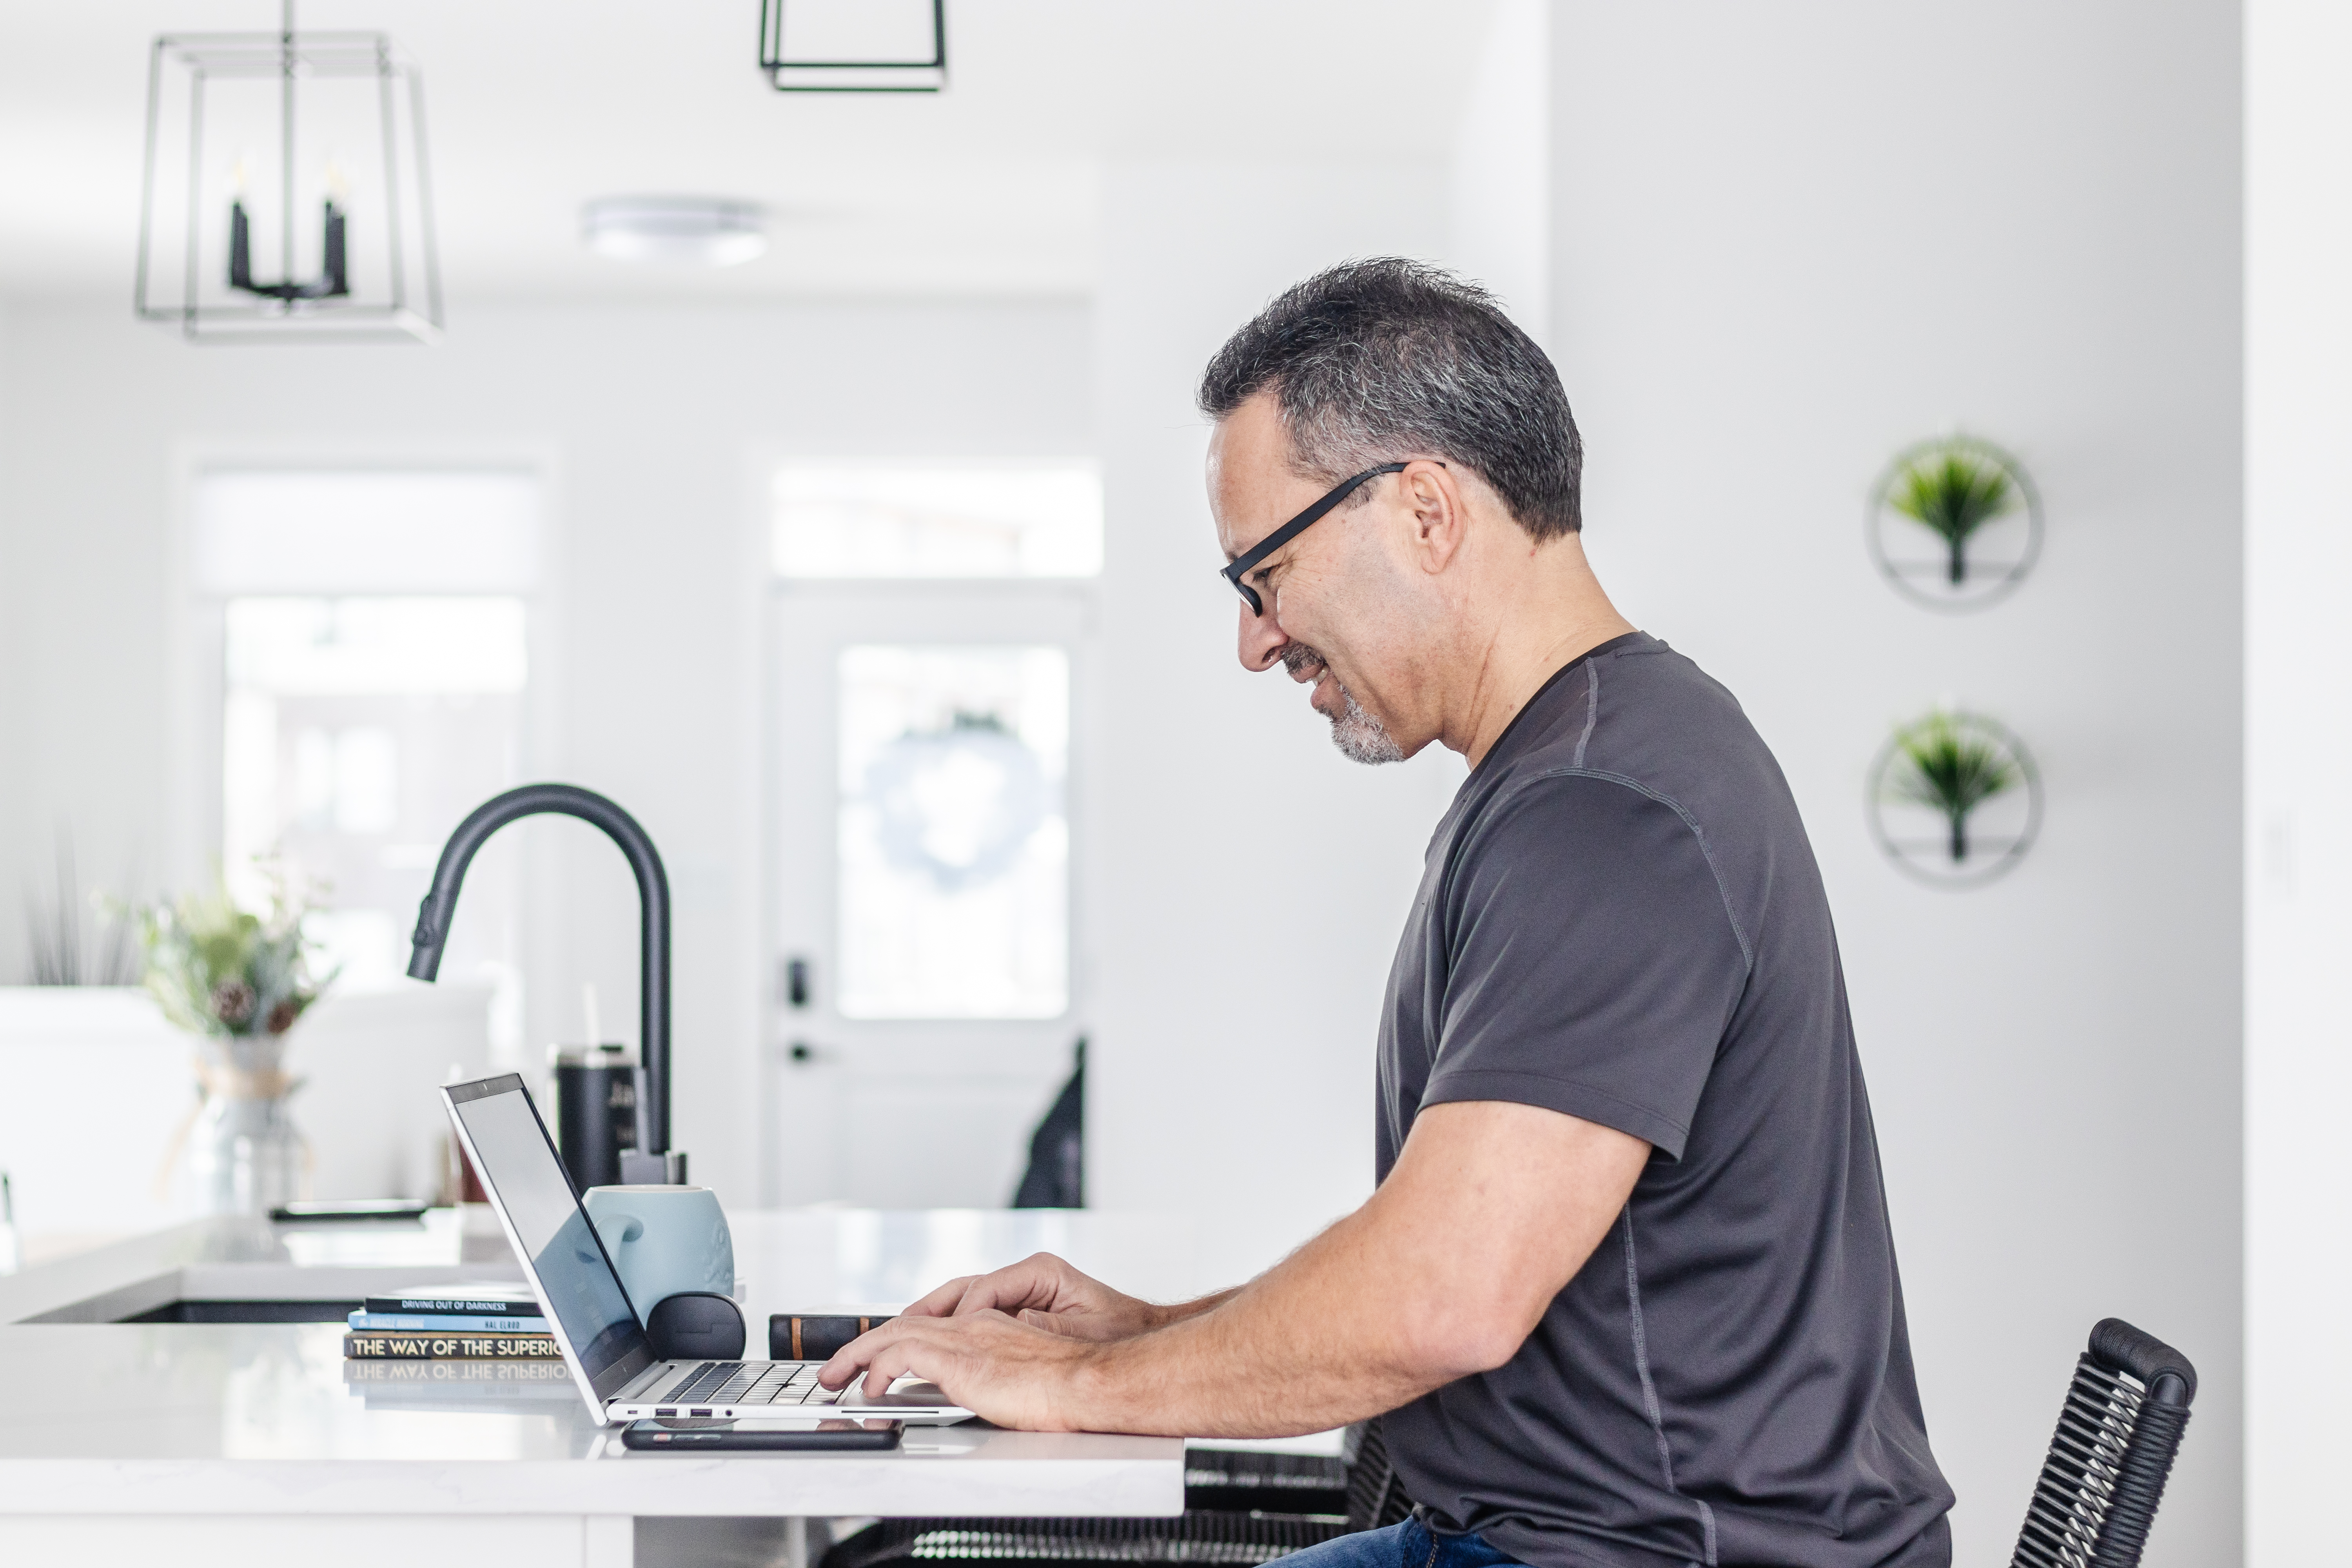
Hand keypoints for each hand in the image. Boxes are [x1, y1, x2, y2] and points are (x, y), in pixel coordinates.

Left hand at [819, 1309, 1106, 1430]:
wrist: (1089, 1381)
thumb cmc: (1069, 1385)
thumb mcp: (1023, 1373)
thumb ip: (995, 1372)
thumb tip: (975, 1389)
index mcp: (989, 1326)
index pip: (929, 1323)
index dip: (895, 1339)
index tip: (874, 1361)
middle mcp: (973, 1324)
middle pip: (904, 1322)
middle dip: (864, 1344)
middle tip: (837, 1368)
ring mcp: (967, 1337)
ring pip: (895, 1330)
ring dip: (860, 1352)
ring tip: (837, 1375)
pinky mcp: (962, 1357)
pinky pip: (904, 1351)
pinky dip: (881, 1365)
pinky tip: (873, 1386)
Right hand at [901, 1251, 1163, 1342]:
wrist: (1139, 1339)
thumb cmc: (1119, 1334)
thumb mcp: (1083, 1329)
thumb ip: (1041, 1325)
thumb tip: (1003, 1321)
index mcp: (1040, 1272)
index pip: (984, 1291)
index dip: (962, 1316)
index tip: (945, 1339)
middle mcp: (1025, 1276)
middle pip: (963, 1289)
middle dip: (927, 1311)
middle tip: (893, 1332)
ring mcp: (1019, 1290)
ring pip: (962, 1299)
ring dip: (931, 1318)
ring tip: (898, 1337)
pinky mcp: (1017, 1307)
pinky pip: (974, 1314)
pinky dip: (949, 1326)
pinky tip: (929, 1343)